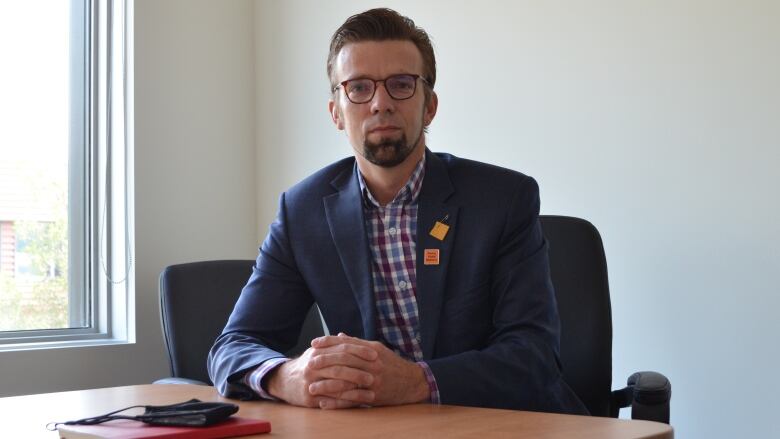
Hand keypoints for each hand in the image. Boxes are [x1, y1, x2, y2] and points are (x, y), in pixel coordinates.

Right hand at [266, 340, 378, 408]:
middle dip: (359, 368)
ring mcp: (310, 382)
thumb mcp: (318, 351)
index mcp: (317, 352)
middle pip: (340, 365)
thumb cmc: (308, 365)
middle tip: (376, 371)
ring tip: (371, 387)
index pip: (342, 348)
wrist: (284, 381)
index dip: (359, 350)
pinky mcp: (309, 398)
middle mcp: (312, 365)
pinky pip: (331, 399)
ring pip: (336, 382)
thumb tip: (350, 337)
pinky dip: (346, 399)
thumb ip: (334, 345)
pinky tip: (359, 400)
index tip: (375, 354)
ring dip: (356, 385)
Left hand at [309, 333, 430, 407]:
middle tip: (309, 364)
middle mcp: (372, 363)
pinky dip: (337, 403)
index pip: (347, 343)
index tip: (314, 343)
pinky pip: (352, 400)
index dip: (329, 342)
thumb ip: (357, 343)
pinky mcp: (374, 396)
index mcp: (371, 350)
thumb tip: (339, 335)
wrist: (412, 382)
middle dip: (325, 362)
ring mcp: (373, 380)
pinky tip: (325, 404)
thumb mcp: (376, 349)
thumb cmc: (392, 364)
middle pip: (345, 360)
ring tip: (312, 387)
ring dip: (327, 385)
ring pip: (347, 382)